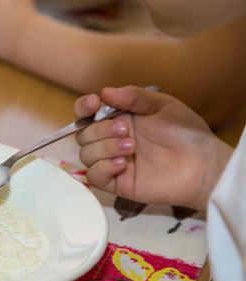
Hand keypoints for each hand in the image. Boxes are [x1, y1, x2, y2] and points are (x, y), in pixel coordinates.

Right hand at [75, 86, 232, 210]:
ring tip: (131, 147)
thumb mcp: (162, 105)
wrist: (202, 164)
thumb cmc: (185, 133)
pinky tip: (122, 164)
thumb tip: (105, 92)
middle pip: (84, 134)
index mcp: (118, 119)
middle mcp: (111, 140)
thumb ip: (133, 96)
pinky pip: (94, 177)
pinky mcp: (117, 183)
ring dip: (104, 147)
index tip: (94, 104)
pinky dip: (102, 168)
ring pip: (86, 154)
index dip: (83, 107)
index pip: (87, 113)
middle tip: (126, 129)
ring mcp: (112, 162)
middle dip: (100, 129)